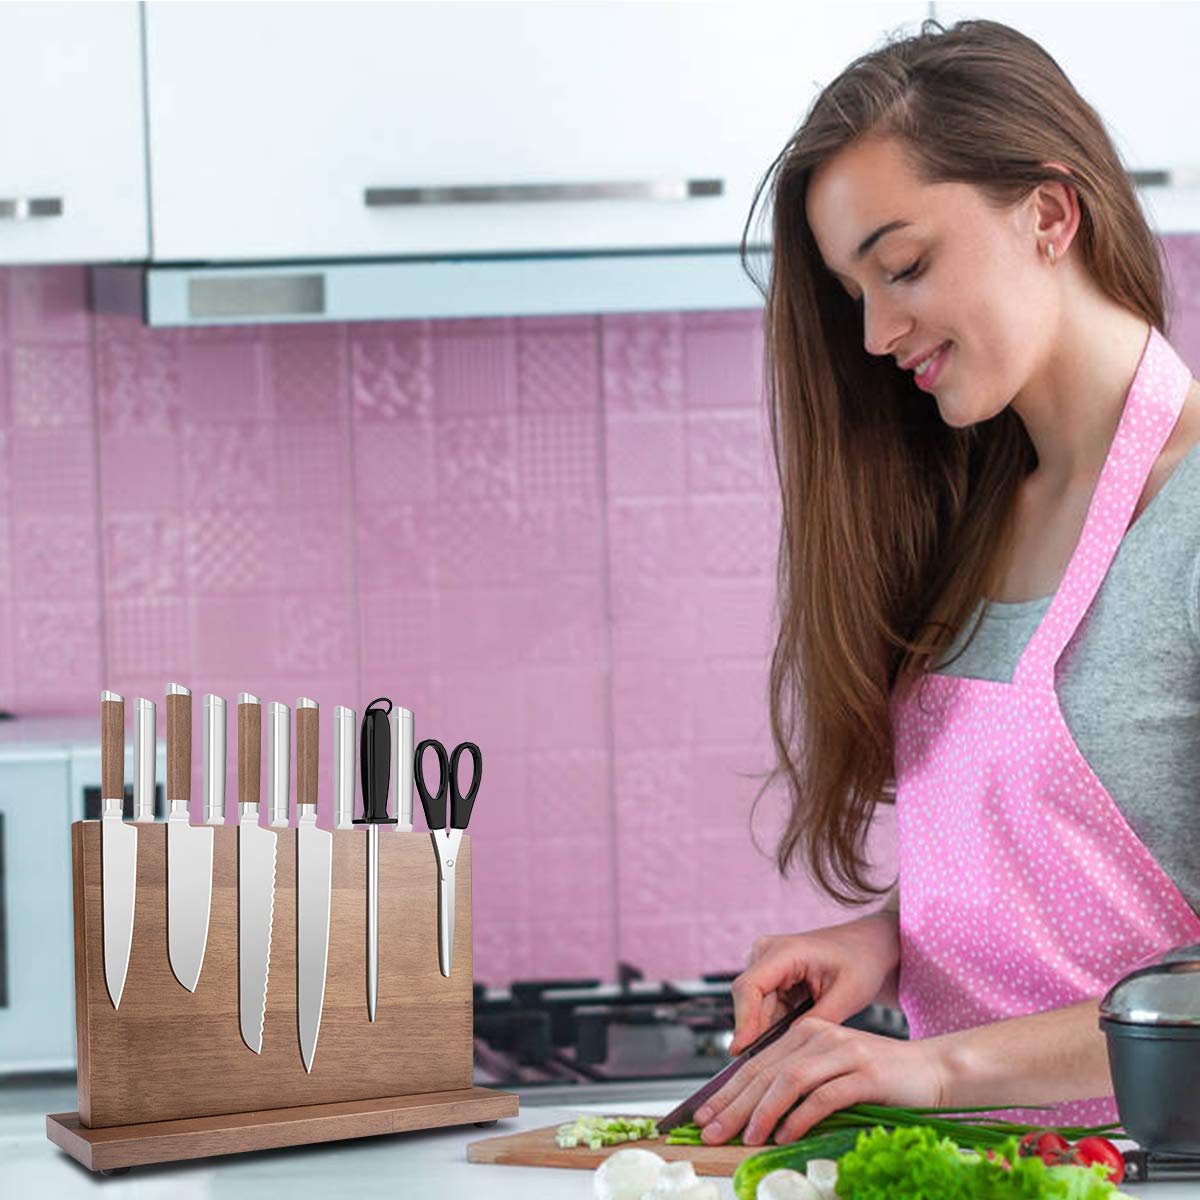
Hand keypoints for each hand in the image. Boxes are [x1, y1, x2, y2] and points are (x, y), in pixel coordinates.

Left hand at [694, 1018, 947, 1145]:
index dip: (726, 1091)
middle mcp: (819, 1035)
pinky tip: (785, 1136)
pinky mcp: (865, 1073)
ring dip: (762, 1112)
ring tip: (745, 1138)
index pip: (755, 1063)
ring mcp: (842, 1052)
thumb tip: (754, 1116)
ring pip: (788, 1080)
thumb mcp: (831, 1075)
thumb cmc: (879, 1079)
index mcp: (805, 1032)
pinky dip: (800, 1118)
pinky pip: (824, 1096)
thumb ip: (797, 1084)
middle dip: (733, 1104)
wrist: (933, 1071)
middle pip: (765, 1071)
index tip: (702, 1116)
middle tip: (709, 1131)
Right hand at [729, 916, 898, 1056]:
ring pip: (753, 1008)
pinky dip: (774, 1028)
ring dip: (767, 1034)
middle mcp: (766, 952)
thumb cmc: (861, 963)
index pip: (750, 987)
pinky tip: (792, 1045)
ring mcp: (765, 963)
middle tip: (770, 1072)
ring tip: (791, 1059)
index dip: (743, 1021)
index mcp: (785, 950)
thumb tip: (786, 1052)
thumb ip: (816, 1023)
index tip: (741, 1052)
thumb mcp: (847, 995)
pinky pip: (763, 1009)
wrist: (866, 947)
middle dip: (755, 1035)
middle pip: (747, 1000)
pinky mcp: (769, 977)